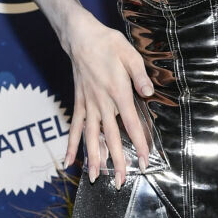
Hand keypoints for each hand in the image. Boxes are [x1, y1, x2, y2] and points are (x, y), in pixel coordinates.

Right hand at [64, 11, 152, 186]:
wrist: (80, 36)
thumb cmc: (107, 43)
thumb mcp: (129, 54)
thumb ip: (139, 75)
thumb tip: (148, 93)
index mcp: (117, 91)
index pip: (130, 123)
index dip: (139, 144)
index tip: (146, 161)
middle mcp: (101, 102)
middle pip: (111, 137)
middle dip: (117, 161)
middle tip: (120, 181)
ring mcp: (88, 104)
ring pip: (91, 137)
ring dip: (93, 159)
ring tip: (95, 179)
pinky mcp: (79, 103)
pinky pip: (75, 127)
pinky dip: (72, 144)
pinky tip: (69, 161)